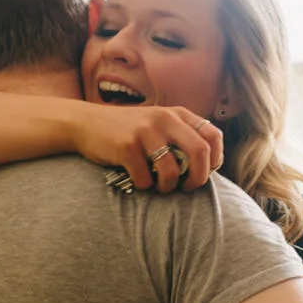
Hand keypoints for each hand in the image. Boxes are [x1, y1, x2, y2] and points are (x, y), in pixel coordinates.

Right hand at [74, 103, 223, 192]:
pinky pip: (145, 178)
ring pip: (172, 171)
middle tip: (188, 188)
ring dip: (168, 187)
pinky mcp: (126, 146)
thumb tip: (206, 167)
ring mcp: (145, 131)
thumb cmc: (128, 131)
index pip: (213, 135)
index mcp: (177, 114)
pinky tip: (137, 180)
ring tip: (159, 186)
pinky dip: (144, 186)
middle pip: (200, 152)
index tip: (205, 173)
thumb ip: (180, 137)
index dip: (215, 159)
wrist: (86, 123)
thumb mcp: (158, 124)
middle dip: (198, 178)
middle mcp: (164, 118)